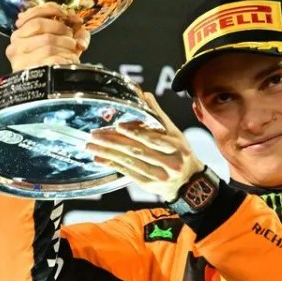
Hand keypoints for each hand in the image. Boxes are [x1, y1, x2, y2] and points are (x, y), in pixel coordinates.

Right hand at [5, 3, 91, 71]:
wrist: (51, 90)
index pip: (33, 15)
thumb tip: (76, 20)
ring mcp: (21, 59)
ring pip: (47, 41)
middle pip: (39, 24)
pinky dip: (65, 57)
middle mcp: (16, 45)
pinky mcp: (29, 72)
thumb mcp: (61, 41)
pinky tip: (69, 60)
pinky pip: (51, 58)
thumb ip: (69, 27)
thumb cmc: (55, 63)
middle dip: (60, 27)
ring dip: (66, 44)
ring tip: (72, 50)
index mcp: (20, 35)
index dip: (52, 10)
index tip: (66, 14)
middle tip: (70, 35)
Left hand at [86, 93, 204, 201]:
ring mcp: (159, 176)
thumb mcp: (176, 133)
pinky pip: (128, 173)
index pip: (153, 138)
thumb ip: (159, 116)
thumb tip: (145, 95)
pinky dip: (112, 165)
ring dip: (108, 153)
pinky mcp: (149, 185)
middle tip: (95, 135)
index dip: (135, 132)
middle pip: (138, 151)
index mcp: (177, 146)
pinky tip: (99, 159)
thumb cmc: (180, 153)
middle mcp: (169, 162)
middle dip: (114, 142)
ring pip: (130, 162)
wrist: (189, 183)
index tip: (118, 125)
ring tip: (91, 146)